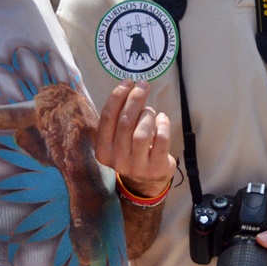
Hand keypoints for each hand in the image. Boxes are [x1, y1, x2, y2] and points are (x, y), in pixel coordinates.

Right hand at [95, 79, 174, 197]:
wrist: (146, 183)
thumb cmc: (131, 151)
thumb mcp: (118, 139)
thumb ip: (118, 119)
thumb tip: (128, 87)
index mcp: (103, 150)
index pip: (107, 118)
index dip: (117, 97)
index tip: (128, 82)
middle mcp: (117, 160)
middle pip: (125, 123)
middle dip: (135, 99)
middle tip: (143, 85)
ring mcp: (137, 166)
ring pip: (142, 133)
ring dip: (147, 115)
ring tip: (150, 111)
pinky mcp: (156, 168)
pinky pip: (161, 140)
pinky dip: (163, 124)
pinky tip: (162, 119)